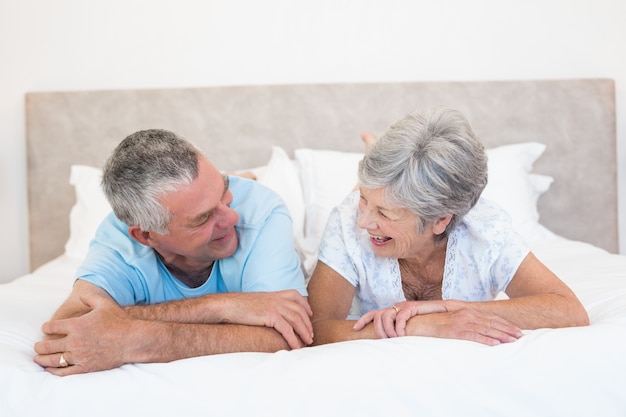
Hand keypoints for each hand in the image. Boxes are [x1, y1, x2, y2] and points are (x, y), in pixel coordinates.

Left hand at [34, 295, 133, 375]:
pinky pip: (64, 371)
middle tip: (37, 347)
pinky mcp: (85, 367)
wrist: (132, 340)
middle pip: (47, 346)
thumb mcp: (104, 304)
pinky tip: (50, 369)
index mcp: (76, 325)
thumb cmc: (119, 321)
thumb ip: (89, 298)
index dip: (46, 327)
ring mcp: (79, 355)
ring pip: (53, 360)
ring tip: (38, 358)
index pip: (51, 327)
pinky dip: (54, 371)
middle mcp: (74, 341)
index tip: (45, 328)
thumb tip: (80, 296)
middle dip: (39, 346)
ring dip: (42, 359)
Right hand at [217, 290, 313, 348]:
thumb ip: (267, 306)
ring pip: (296, 319)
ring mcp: (274, 306)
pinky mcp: (269, 315)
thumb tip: (272, 317)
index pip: (296, 296)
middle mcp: (276, 299)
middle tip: (310, 336)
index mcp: (274, 294)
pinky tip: (295, 346)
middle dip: (307, 324)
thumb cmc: (238, 307)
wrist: (227, 306)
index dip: (305, 306)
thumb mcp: (257, 302)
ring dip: (304, 332)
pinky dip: (293, 338)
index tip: (309, 315)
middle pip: (299, 310)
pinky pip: (286, 329)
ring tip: (307, 342)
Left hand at [353, 300, 447, 337]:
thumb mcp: (408, 330)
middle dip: (377, 330)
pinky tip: (401, 335)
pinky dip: (398, 327)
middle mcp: (396, 308)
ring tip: (393, 339)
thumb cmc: (425, 324)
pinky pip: (400, 317)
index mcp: (393, 312)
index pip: (373, 314)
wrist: (443, 313)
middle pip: (377, 316)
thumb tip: (388, 346)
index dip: (363, 320)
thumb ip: (398, 333)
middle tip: (383, 341)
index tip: (355, 329)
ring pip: (385, 316)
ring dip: (387, 329)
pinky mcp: (412, 307)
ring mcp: (403, 306)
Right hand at [403, 308, 522, 345]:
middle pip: (492, 323)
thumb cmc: (435, 324)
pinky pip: (474, 336)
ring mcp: (462, 322)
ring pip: (486, 330)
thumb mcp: (453, 321)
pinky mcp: (456, 331)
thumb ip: (466, 323)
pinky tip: (496, 345)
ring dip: (501, 336)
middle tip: (521, 337)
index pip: (491, 318)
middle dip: (508, 330)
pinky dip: (486, 340)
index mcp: (468, 312)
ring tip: (513, 342)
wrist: (419, 323)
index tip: (516, 330)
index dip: (505, 324)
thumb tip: (477, 330)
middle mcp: (467, 315)